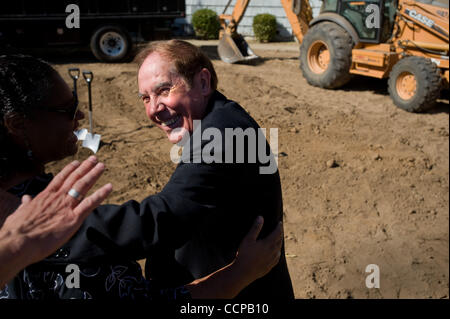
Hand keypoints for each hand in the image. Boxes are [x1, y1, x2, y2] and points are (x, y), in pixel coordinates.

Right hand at [0, 156, 111, 272]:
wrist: (18, 242)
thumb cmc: (16, 231)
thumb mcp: (19, 213)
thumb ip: (25, 205)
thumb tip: (25, 199)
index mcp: (44, 196)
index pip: (60, 179)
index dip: (70, 170)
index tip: (77, 162)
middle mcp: (57, 198)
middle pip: (74, 179)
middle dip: (85, 168)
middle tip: (94, 160)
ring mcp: (66, 207)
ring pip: (83, 186)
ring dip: (94, 175)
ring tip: (102, 166)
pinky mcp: (73, 219)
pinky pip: (90, 204)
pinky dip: (101, 194)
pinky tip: (109, 187)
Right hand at [234, 216, 282, 283]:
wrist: (244, 272)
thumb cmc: (244, 254)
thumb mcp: (248, 239)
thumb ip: (255, 228)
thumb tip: (261, 217)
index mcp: (268, 244)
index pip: (277, 233)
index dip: (279, 228)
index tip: (280, 223)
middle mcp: (272, 252)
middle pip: (279, 241)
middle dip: (280, 234)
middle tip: (280, 229)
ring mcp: (272, 260)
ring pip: (279, 250)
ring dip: (280, 243)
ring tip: (279, 240)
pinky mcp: (269, 267)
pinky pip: (277, 259)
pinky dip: (278, 253)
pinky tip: (276, 254)